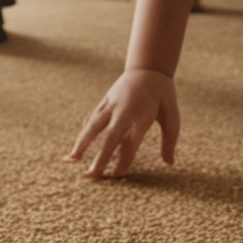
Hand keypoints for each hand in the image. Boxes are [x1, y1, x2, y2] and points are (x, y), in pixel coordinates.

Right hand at [65, 69, 179, 178]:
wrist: (148, 66)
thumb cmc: (162, 93)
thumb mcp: (172, 114)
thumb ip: (170, 139)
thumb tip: (170, 163)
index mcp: (142, 114)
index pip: (131, 141)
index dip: (124, 159)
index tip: (116, 175)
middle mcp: (124, 109)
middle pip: (109, 136)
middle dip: (99, 156)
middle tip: (91, 175)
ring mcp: (112, 104)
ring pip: (94, 126)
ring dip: (82, 144)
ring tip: (70, 160)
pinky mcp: (105, 102)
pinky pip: (92, 119)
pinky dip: (84, 134)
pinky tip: (76, 148)